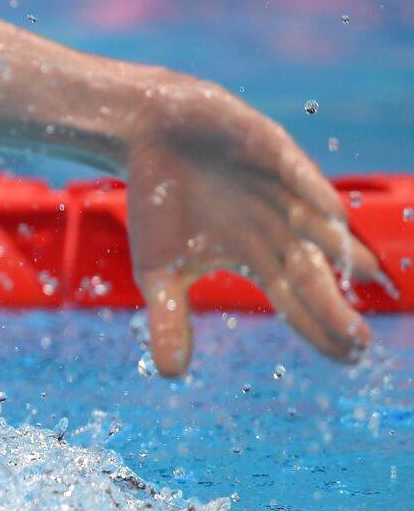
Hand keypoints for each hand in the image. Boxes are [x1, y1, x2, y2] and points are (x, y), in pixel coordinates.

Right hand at [126, 76, 380, 376]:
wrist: (146, 136)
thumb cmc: (158, 202)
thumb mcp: (157, 272)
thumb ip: (170, 319)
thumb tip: (172, 375)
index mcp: (257, 256)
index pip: (296, 299)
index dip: (320, 328)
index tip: (346, 358)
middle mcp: (277, 226)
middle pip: (312, 270)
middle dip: (334, 304)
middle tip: (359, 339)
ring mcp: (277, 188)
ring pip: (314, 223)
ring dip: (339, 247)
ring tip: (366, 275)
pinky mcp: (267, 147)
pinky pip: (294, 170)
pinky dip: (311, 189)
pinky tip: (330, 214)